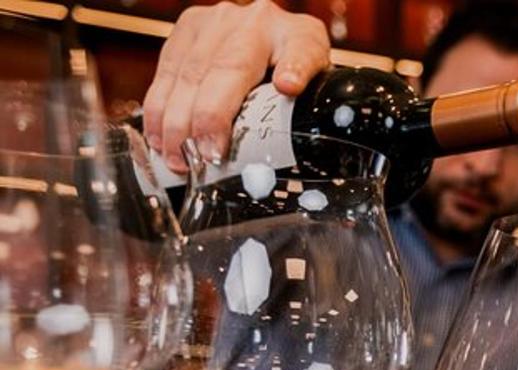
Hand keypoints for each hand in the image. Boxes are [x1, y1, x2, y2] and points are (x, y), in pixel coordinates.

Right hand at [142, 0, 330, 171]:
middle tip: (202, 159)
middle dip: (203, 121)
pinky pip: (166, 71)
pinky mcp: (189, 28)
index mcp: (295, 35)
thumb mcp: (318, 81)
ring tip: (177, 158)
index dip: (270, 84)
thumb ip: (307, 83)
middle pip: (216, 72)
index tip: (266, 105)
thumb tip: (288, 85)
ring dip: (174, 122)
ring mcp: (216, 21)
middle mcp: (253, 21)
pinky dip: (158, 109)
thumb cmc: (300, 71)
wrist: (282, 41)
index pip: (283, 58)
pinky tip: (160, 137)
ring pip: (184, 74)